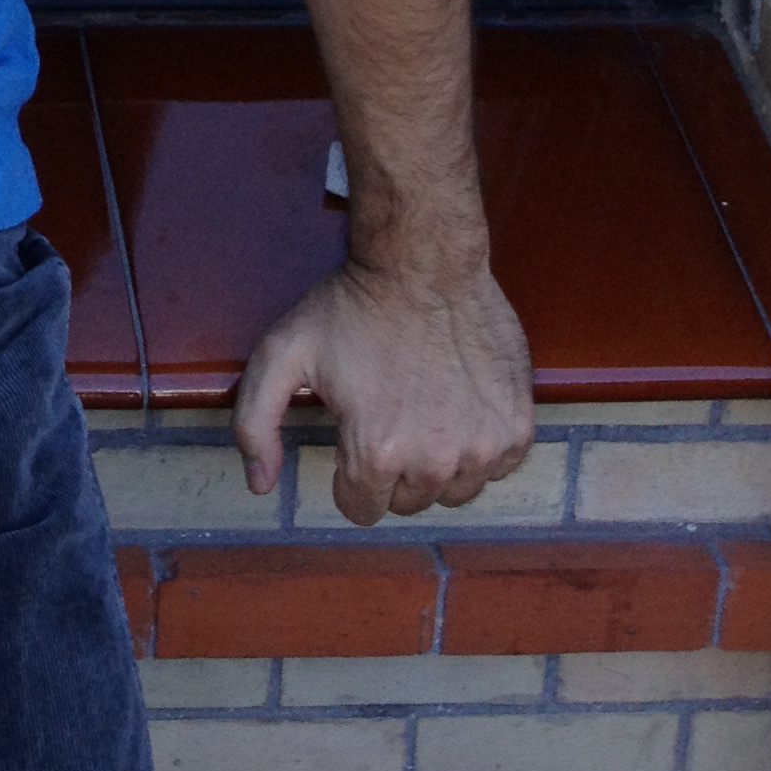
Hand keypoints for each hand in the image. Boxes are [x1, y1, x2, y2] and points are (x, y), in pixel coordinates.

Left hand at [232, 257, 532, 524]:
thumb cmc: (353, 305)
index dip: (349, 474)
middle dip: (393, 468)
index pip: (361, 508)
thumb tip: (258, 485)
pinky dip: (479, 446)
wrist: (423, 262)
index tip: (354, 434)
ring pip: (454, 490)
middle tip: (388, 412)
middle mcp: (434, 461)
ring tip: (423, 408)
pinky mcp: (516, 427)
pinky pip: (496, 467)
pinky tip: (459, 404)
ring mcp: (482, 446)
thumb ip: (255, 422)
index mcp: (376, 452)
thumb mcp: (281, 353)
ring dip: (438, 462)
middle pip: (408, 501)